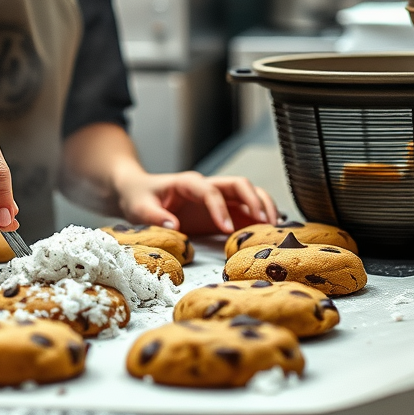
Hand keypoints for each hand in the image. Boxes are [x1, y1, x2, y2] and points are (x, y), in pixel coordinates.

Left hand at [113, 169, 276, 235]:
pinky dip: (260, 218)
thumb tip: (174, 226)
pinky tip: (270, 232)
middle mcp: (207, 187)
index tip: (226, 229)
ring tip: (275, 227)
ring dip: (263, 206)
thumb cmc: (139, 197)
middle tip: (265, 223)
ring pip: (248, 193)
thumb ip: (155, 215)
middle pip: (239, 184)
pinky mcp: (222, 210)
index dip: (220, 208)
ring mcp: (217, 198)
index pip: (210, 191)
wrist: (138, 192)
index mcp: (188, 183)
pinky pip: (246, 211)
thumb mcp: (139, 207)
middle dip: (254, 200)